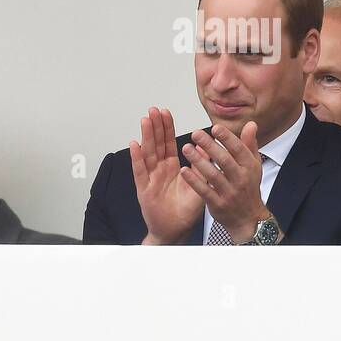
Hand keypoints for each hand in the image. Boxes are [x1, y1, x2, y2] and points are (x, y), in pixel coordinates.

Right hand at [129, 107, 203, 244]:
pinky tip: (135, 145)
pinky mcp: (144, 189)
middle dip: (155, 126)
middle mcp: (159, 170)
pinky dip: (136, 158)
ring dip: (146, 136)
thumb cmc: (185, 210)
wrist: (176, 230)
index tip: (165, 112)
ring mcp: (150, 178)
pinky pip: (140, 171)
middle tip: (153, 110)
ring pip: (147, 153)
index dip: (166, 128)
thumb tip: (205, 147)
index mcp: (172, 168)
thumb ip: (201, 166)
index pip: (168, 143)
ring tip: (145, 120)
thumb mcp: (198, 185)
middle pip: (156, 144)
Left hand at [181, 121, 271, 242]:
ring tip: (186, 148)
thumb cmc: (248, 187)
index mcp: (249, 167)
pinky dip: (194, 181)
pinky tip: (183, 170)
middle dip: (210, 146)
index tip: (215, 127)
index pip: (239, 150)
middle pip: (225, 160)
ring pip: (213, 175)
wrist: (247, 217)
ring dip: (198, 161)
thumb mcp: (253, 166)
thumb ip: (249, 144)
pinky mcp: (217, 204)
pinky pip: (204, 191)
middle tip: (195, 133)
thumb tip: (251, 124)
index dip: (228, 138)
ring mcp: (229, 192)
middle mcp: (241, 179)